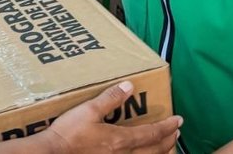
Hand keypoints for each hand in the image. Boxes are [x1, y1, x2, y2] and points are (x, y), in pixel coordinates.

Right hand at [44, 82, 181, 153]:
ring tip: (166, 146)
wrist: (53, 153)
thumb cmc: (69, 134)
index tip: (178, 120)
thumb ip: (110, 98)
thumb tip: (129, 86)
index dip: (168, 126)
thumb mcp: (89, 110)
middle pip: (155, 149)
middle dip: (169, 140)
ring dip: (161, 152)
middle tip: (176, 132)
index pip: (153, 133)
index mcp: (121, 139)